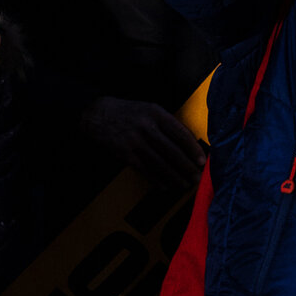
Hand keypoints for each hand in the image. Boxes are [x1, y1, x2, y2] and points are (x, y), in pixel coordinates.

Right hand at [82, 97, 205, 188]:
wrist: (94, 113)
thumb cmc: (126, 112)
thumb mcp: (148, 109)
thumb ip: (167, 123)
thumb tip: (189, 144)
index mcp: (155, 113)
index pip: (180, 134)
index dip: (193, 149)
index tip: (201, 161)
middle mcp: (145, 126)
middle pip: (172, 151)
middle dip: (187, 167)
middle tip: (197, 177)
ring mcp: (134, 140)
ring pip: (160, 163)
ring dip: (175, 177)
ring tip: (184, 184)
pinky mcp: (124, 152)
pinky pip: (144, 169)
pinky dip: (156, 179)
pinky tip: (164, 185)